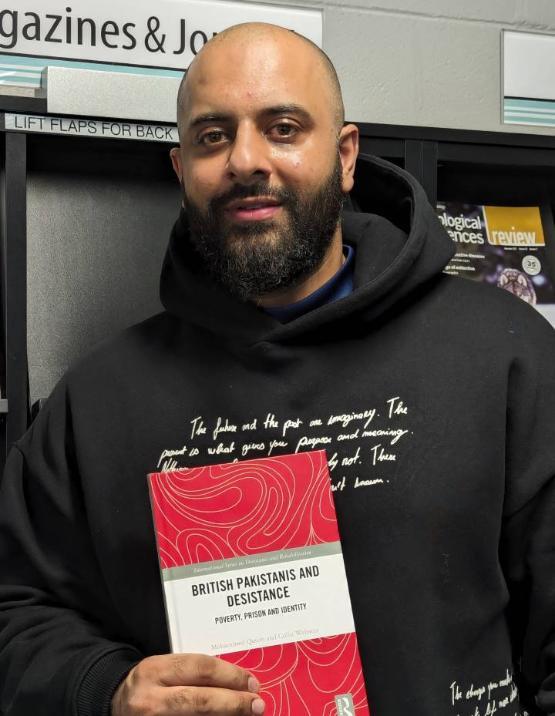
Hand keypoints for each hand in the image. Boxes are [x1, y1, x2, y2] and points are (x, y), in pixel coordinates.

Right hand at [112, 653, 264, 714]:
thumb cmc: (149, 683)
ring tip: (246, 715)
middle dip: (233, 703)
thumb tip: (238, 682)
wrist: (114, 702)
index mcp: (155, 669)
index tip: (252, 682)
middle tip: (257, 704)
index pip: (200, 669)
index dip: (230, 675)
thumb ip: (195, 673)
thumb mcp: (166, 668)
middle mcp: (151, 698)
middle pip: (200, 701)